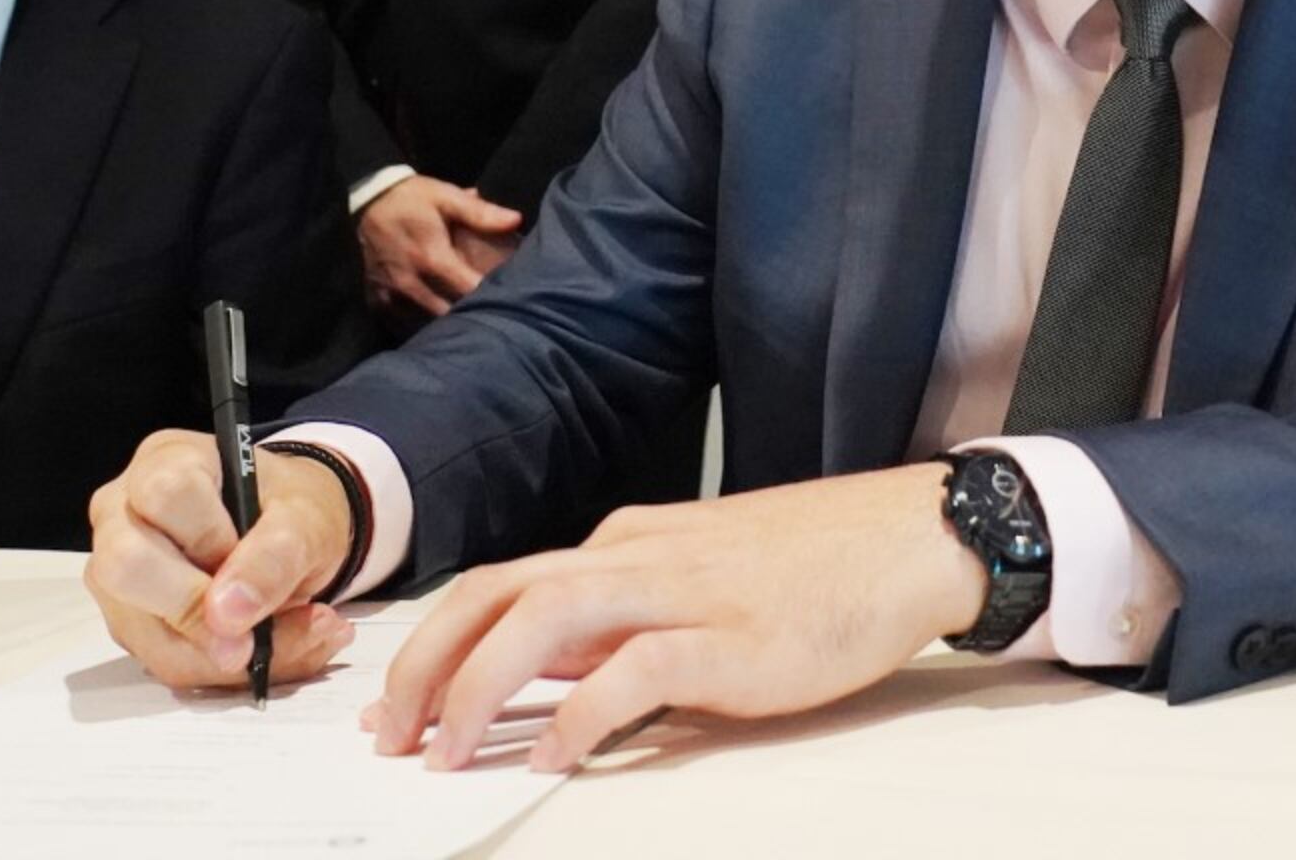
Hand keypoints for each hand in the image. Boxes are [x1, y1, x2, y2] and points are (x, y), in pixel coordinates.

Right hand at [83, 429, 359, 688]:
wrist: (287, 534)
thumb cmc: (288, 509)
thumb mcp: (305, 517)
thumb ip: (274, 554)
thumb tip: (227, 616)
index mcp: (164, 460)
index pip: (165, 494)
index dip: (208, 537)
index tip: (245, 557)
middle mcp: (123, 513)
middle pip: (126, 566)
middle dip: (197, 612)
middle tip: (256, 629)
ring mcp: (116, 573)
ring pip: (148, 633)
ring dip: (228, 654)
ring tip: (297, 636)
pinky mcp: (131, 623)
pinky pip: (167, 662)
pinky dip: (227, 670)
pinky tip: (272, 648)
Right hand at [356, 174, 521, 316]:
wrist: (364, 199)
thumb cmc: (410, 199)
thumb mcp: (445, 197)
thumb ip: (480, 212)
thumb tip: (516, 220)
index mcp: (432, 258)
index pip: (469, 291)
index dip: (489, 296)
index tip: (505, 297)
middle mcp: (411, 282)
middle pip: (449, 315)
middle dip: (468, 315)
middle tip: (486, 313)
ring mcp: (391, 294)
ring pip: (425, 324)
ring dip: (444, 323)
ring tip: (463, 321)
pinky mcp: (376, 299)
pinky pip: (401, 323)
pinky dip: (418, 324)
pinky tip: (433, 323)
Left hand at [366, 464, 983, 771]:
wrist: (904, 538)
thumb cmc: (808, 567)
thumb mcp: (689, 583)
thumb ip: (617, 620)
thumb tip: (542, 672)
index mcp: (620, 544)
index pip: (499, 585)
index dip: (434, 644)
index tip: (397, 704)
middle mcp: (633, 556)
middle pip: (497, 594)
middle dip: (428, 664)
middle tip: (391, 734)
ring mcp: (679, 591)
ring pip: (542, 619)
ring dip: (480, 686)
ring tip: (448, 751)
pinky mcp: (727, 637)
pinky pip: (632, 670)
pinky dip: (580, 715)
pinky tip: (552, 758)